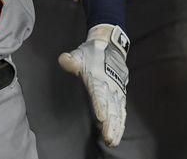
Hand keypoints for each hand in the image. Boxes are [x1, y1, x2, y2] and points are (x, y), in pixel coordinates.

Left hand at [59, 24, 129, 146]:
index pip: (99, 93)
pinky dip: (121, 123)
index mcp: (98, 77)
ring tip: (113, 140)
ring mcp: (117, 91)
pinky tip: (118, 134)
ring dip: (116, 127)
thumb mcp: (80, 54)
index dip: (100, 105)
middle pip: (111, 107)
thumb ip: (72, 60)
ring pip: (118, 112)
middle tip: (108, 138)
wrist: (111, 45)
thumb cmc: (92, 52)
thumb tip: (64, 59)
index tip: (101, 118)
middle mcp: (110, 86)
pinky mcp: (121, 94)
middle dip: (110, 124)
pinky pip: (122, 111)